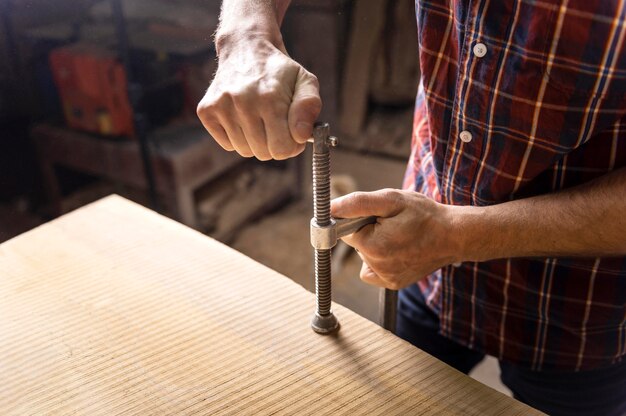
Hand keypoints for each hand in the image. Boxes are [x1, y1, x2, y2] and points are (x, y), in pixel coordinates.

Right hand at [196, 38, 320, 159]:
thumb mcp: (304, 81)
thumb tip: (301, 135)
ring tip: (258, 117)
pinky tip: (242, 116)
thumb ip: (309, 107)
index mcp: (270, 97)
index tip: (292, 133)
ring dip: (255, 141)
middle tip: (275, 124)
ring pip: (244, 151)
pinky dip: (237, 137)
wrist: (245, 47)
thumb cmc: (279, 71)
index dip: (291, 145)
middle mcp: (243, 102)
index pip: (282, 149)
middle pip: (263, 153)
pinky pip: (228, 145)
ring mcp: (222, 106)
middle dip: (273, 143)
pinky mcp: (206, 110)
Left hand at [331, 189, 463, 289]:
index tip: (377, 215)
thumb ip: (357, 203)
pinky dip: (380, 260)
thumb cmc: (424, 215)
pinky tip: (398, 250)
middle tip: (393, 224)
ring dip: (376, 244)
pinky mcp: (393, 283)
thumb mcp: (391, 200)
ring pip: (365, 256)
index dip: (359, 218)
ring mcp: (385, 278)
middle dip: (368, 231)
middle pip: (356, 243)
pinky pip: (372, 270)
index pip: (344, 229)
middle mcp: (375, 266)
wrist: (454, 235)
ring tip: (400, 235)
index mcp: (371, 245)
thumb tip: (330, 208)